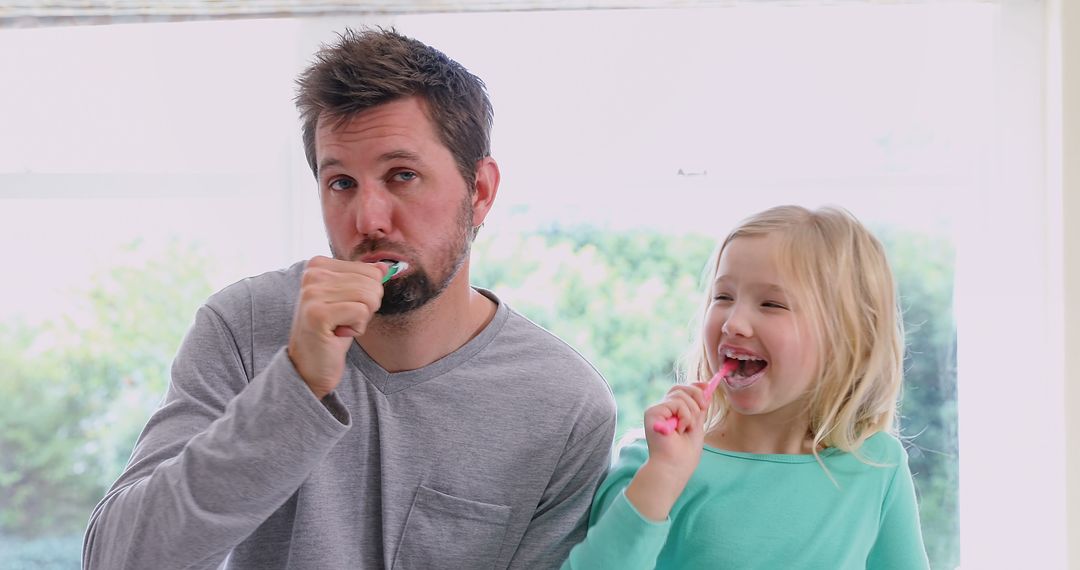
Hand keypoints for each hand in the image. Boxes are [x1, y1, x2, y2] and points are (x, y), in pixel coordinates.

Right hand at [287, 256, 386, 398]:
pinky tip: (339, 334)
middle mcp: (312, 275)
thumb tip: (384, 267)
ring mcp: (312, 294)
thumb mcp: (350, 300)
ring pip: (369, 297)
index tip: (346, 308)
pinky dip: (357, 328)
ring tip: (341, 326)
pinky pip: (361, 312)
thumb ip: (364, 280)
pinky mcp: (318, 314)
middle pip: (372, 283)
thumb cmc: (331, 332)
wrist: (311, 366)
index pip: (371, 270)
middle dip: (367, 307)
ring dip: (362, 319)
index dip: (368, 294)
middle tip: (345, 320)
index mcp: (318, 265)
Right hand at [644, 382, 711, 477]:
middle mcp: (661, 409)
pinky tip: (680, 430)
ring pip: (680, 395)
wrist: (674, 467)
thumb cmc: (684, 453)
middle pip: (679, 388)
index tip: (707, 387)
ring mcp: (656, 410)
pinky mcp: (652, 413)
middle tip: (703, 409)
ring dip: (691, 412)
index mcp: (671, 412)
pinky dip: (684, 416)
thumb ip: (698, 408)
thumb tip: (706, 390)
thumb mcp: (696, 425)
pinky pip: (675, 403)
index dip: (694, 386)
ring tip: (687, 429)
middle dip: (696, 395)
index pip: (681, 390)